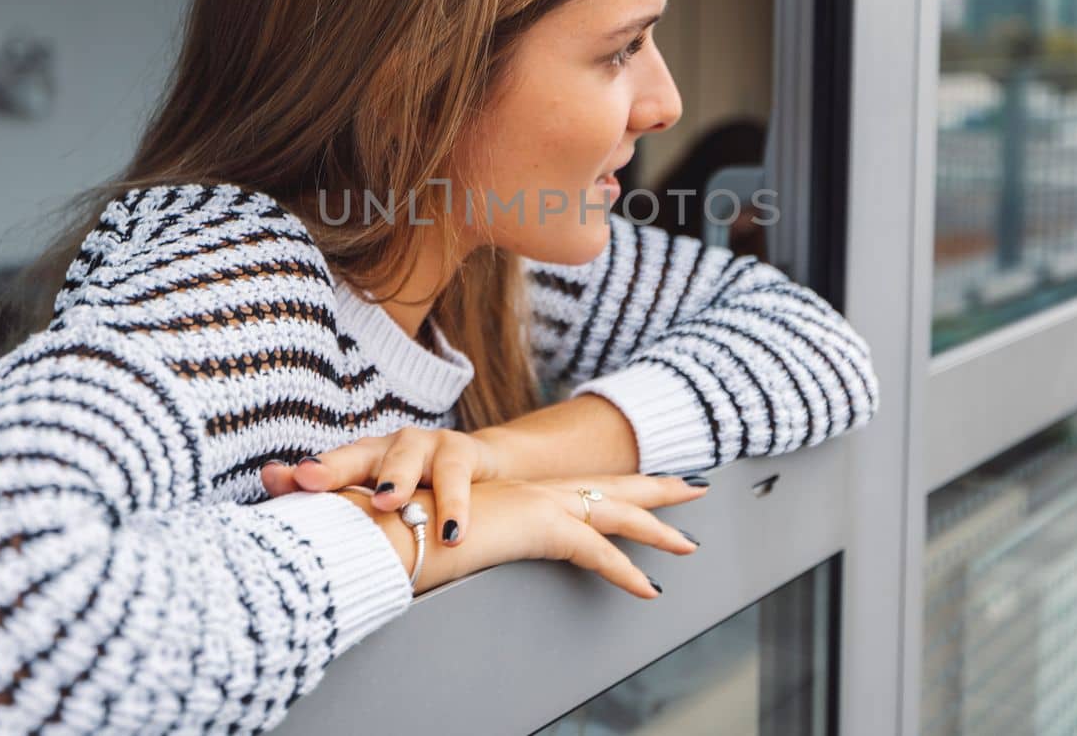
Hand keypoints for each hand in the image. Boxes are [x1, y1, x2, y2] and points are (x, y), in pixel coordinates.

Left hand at [261, 426, 512, 546]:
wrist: (484, 474)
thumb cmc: (420, 492)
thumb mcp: (382, 501)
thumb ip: (337, 503)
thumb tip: (273, 488)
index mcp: (361, 462)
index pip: (325, 469)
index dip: (301, 475)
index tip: (274, 479)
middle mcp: (387, 448)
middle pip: (355, 455)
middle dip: (333, 467)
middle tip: (311, 478)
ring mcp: (424, 445)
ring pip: (406, 458)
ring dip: (396, 478)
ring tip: (388, 502)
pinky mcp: (460, 451)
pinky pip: (455, 478)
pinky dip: (453, 506)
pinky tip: (451, 533)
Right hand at [339, 473, 706, 598]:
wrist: (384, 515)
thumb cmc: (398, 524)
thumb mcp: (435, 532)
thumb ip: (451, 539)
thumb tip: (441, 552)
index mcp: (514, 494)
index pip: (574, 489)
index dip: (610, 487)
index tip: (640, 487)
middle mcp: (530, 492)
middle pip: (607, 489)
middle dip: (652, 489)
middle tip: (692, 487)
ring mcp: (537, 505)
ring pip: (613, 514)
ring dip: (656, 528)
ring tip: (689, 542)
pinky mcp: (537, 526)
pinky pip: (595, 552)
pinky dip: (624, 571)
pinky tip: (649, 590)